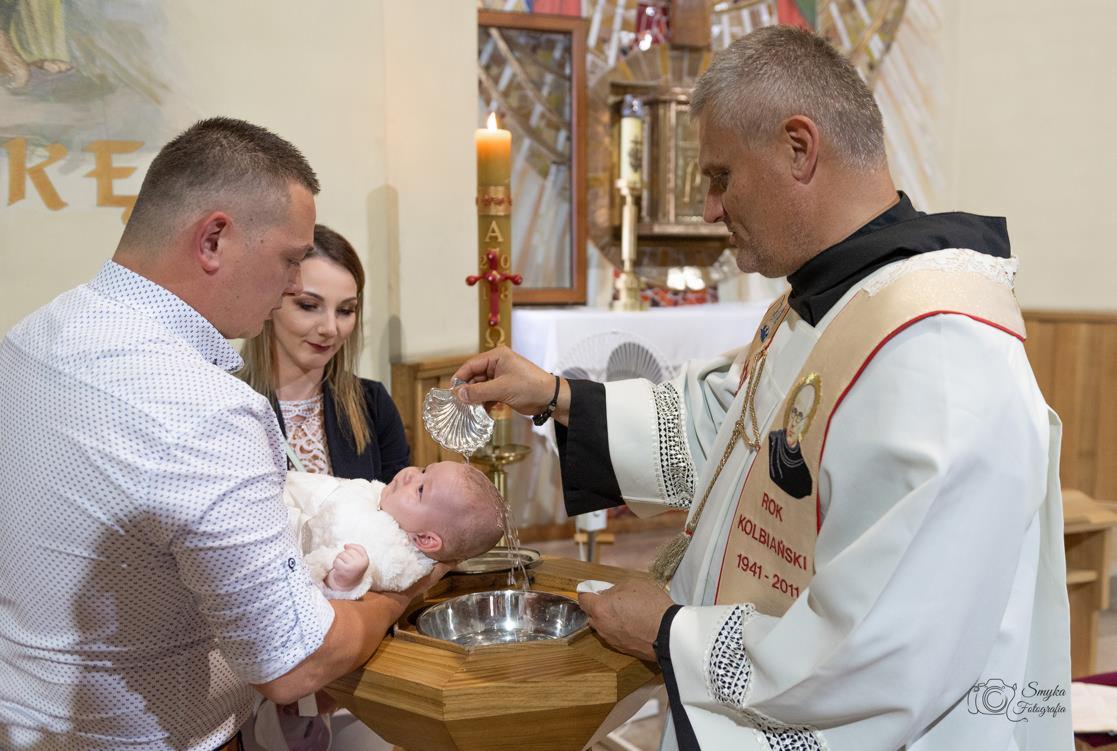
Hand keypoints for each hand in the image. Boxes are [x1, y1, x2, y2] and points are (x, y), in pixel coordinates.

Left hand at [325, 544, 368, 590]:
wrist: (348, 584)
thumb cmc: (353, 568)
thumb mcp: (359, 559)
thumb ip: (356, 548)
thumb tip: (346, 545)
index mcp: (365, 560)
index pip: (358, 548)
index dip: (352, 551)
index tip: (353, 559)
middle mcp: (360, 563)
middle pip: (348, 551)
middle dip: (345, 555)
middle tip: (346, 563)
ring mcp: (352, 567)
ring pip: (341, 555)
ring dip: (339, 559)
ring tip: (342, 566)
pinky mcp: (343, 570)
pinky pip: (336, 561)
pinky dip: (335, 564)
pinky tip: (338, 569)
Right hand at [453, 347, 569, 423]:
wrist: (550, 398)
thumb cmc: (529, 387)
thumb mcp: (502, 389)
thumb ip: (479, 391)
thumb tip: (458, 394)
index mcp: (497, 357)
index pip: (471, 365)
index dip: (460, 377)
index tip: (451, 391)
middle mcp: (497, 364)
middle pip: (474, 377)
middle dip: (468, 390)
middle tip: (459, 404)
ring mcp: (500, 377)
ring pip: (480, 387)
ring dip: (476, 398)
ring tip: (470, 409)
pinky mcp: (504, 389)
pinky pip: (488, 394)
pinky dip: (484, 402)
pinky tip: (483, 411)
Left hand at [578, 577, 673, 661]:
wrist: (669, 633)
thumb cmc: (651, 605)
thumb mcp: (633, 584)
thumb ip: (614, 589)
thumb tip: (607, 595)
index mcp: (600, 609)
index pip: (583, 599)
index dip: (587, 592)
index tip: (593, 590)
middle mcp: (601, 626)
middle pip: (591, 614)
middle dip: (598, 606)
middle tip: (613, 600)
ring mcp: (611, 639)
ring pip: (602, 626)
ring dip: (608, 619)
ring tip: (625, 613)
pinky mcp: (622, 649)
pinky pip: (613, 635)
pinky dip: (618, 629)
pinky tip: (632, 624)